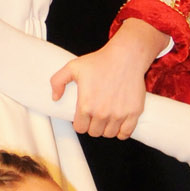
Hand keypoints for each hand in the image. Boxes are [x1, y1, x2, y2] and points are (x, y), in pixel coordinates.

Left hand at [50, 18, 167, 139]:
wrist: (126, 57)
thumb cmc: (100, 61)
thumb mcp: (73, 67)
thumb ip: (58, 82)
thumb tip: (55, 98)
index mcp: (86, 105)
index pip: (80, 128)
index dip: (80, 123)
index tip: (83, 117)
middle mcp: (102, 113)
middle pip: (94, 132)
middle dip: (93, 126)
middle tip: (95, 116)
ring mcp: (119, 114)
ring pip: (109, 134)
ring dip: (106, 128)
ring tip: (106, 118)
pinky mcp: (134, 112)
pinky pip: (126, 133)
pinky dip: (122, 131)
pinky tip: (118, 123)